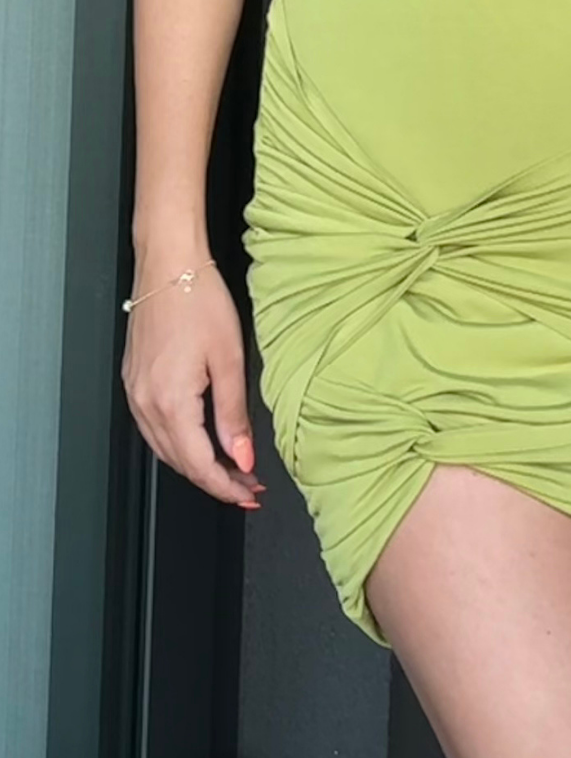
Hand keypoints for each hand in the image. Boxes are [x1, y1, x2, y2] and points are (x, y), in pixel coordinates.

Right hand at [121, 260, 265, 508]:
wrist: (169, 263)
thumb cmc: (198, 299)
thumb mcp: (228, 358)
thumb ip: (233, 414)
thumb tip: (243, 457)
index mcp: (170, 402)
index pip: (199, 465)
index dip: (227, 486)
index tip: (249, 494)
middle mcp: (145, 403)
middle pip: (180, 462)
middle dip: (214, 479)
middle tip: (247, 484)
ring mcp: (135, 392)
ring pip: (164, 448)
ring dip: (196, 463)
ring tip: (229, 466)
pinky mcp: (133, 380)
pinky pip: (153, 427)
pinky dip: (177, 441)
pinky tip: (198, 438)